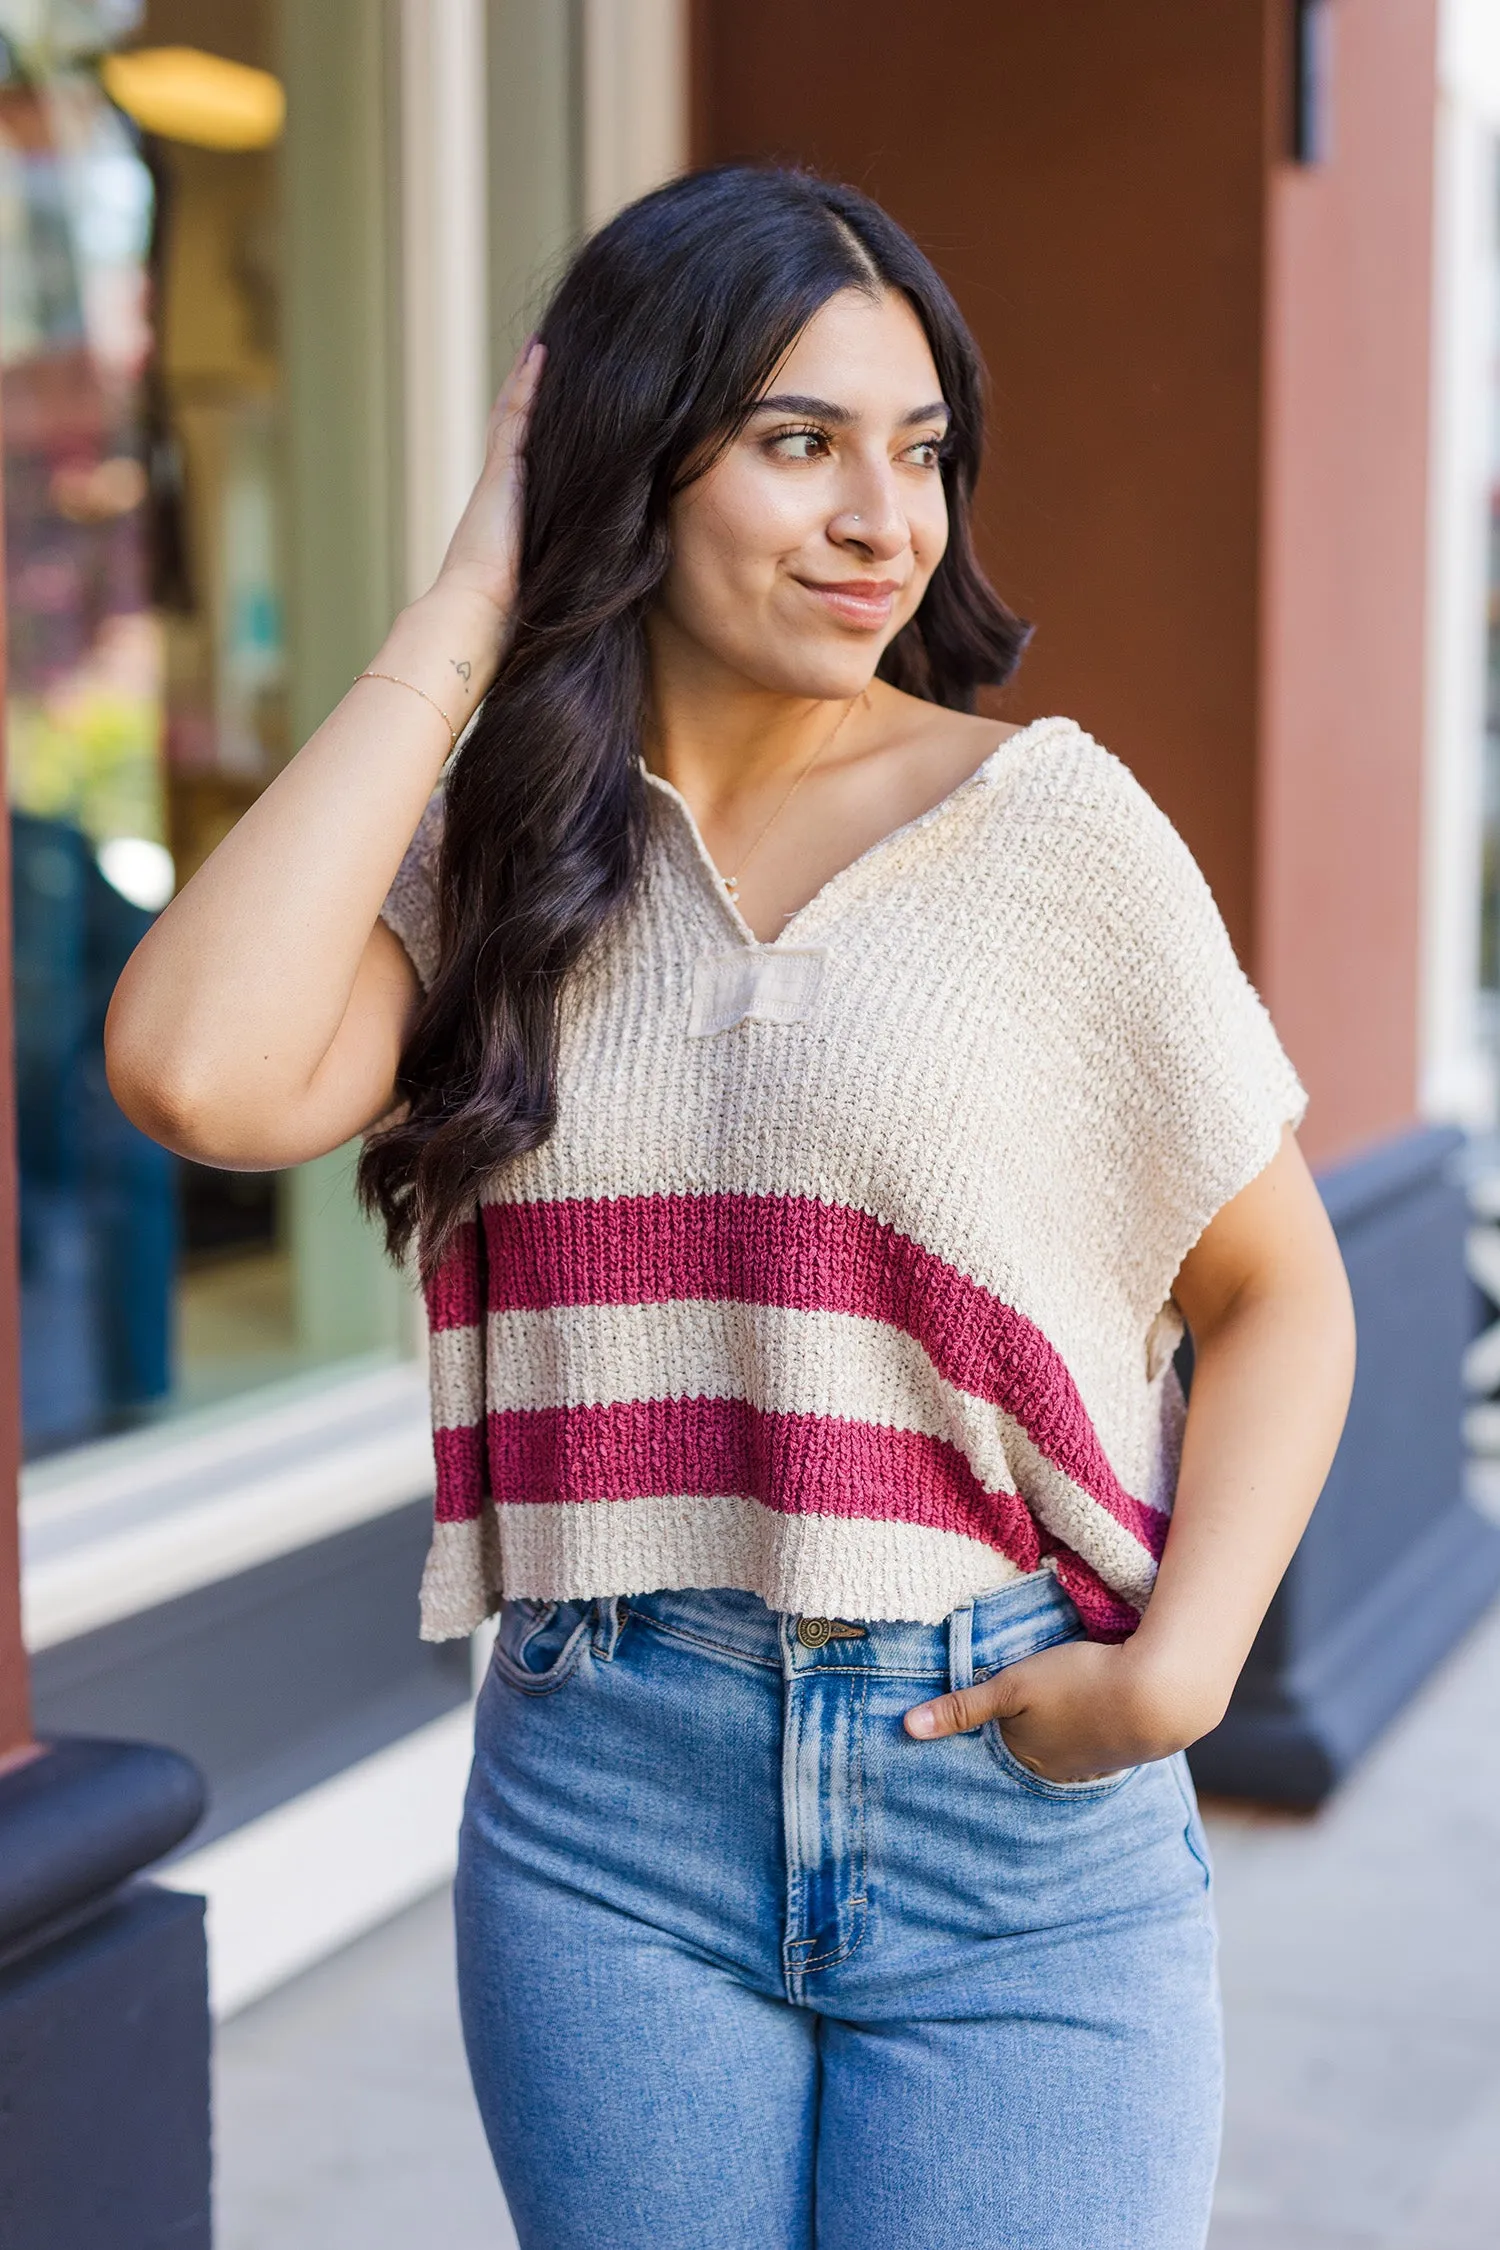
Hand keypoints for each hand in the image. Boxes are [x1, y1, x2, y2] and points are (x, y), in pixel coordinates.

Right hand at [433, 337, 545, 623]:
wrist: (481, 610)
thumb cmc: (518, 608)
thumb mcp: (553, 570)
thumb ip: (570, 552)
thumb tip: (614, 558)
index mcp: (516, 510)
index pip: (534, 456)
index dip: (545, 426)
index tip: (566, 402)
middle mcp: (506, 486)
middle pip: (522, 425)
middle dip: (535, 392)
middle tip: (550, 352)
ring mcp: (502, 474)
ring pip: (519, 411)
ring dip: (532, 376)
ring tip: (547, 339)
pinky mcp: (503, 470)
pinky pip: (518, 414)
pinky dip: (529, 383)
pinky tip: (542, 353)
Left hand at [903, 1637, 1223, 1782]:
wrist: (1160, 1692)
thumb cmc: (1077, 1685)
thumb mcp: (1012, 1686)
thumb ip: (961, 1706)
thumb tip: (905, 1728)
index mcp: (1031, 1760)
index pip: (999, 1743)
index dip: (994, 1722)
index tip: (995, 1702)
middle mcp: (1063, 1772)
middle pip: (1034, 1746)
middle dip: (1028, 1729)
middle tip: (1031, 1698)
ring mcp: (1100, 1761)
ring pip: (1069, 1741)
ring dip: (1064, 1723)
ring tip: (1062, 1697)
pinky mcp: (1129, 1743)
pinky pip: (1101, 1734)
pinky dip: (1094, 1719)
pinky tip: (1098, 1700)